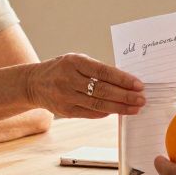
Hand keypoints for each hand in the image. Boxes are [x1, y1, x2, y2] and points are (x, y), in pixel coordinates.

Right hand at [24, 53, 143, 117]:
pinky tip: (118, 112)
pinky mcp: (65, 111)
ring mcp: (65, 96)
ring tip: (135, 108)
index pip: (103, 71)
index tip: (138, 85)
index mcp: (74, 62)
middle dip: (125, 96)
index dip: (122, 79)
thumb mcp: (76, 61)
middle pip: (102, 90)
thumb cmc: (62, 69)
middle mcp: (68, 79)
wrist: (34, 83)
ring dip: (119, 107)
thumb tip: (124, 81)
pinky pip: (90, 113)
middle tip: (141, 99)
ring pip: (98, 104)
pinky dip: (106, 112)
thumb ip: (97, 69)